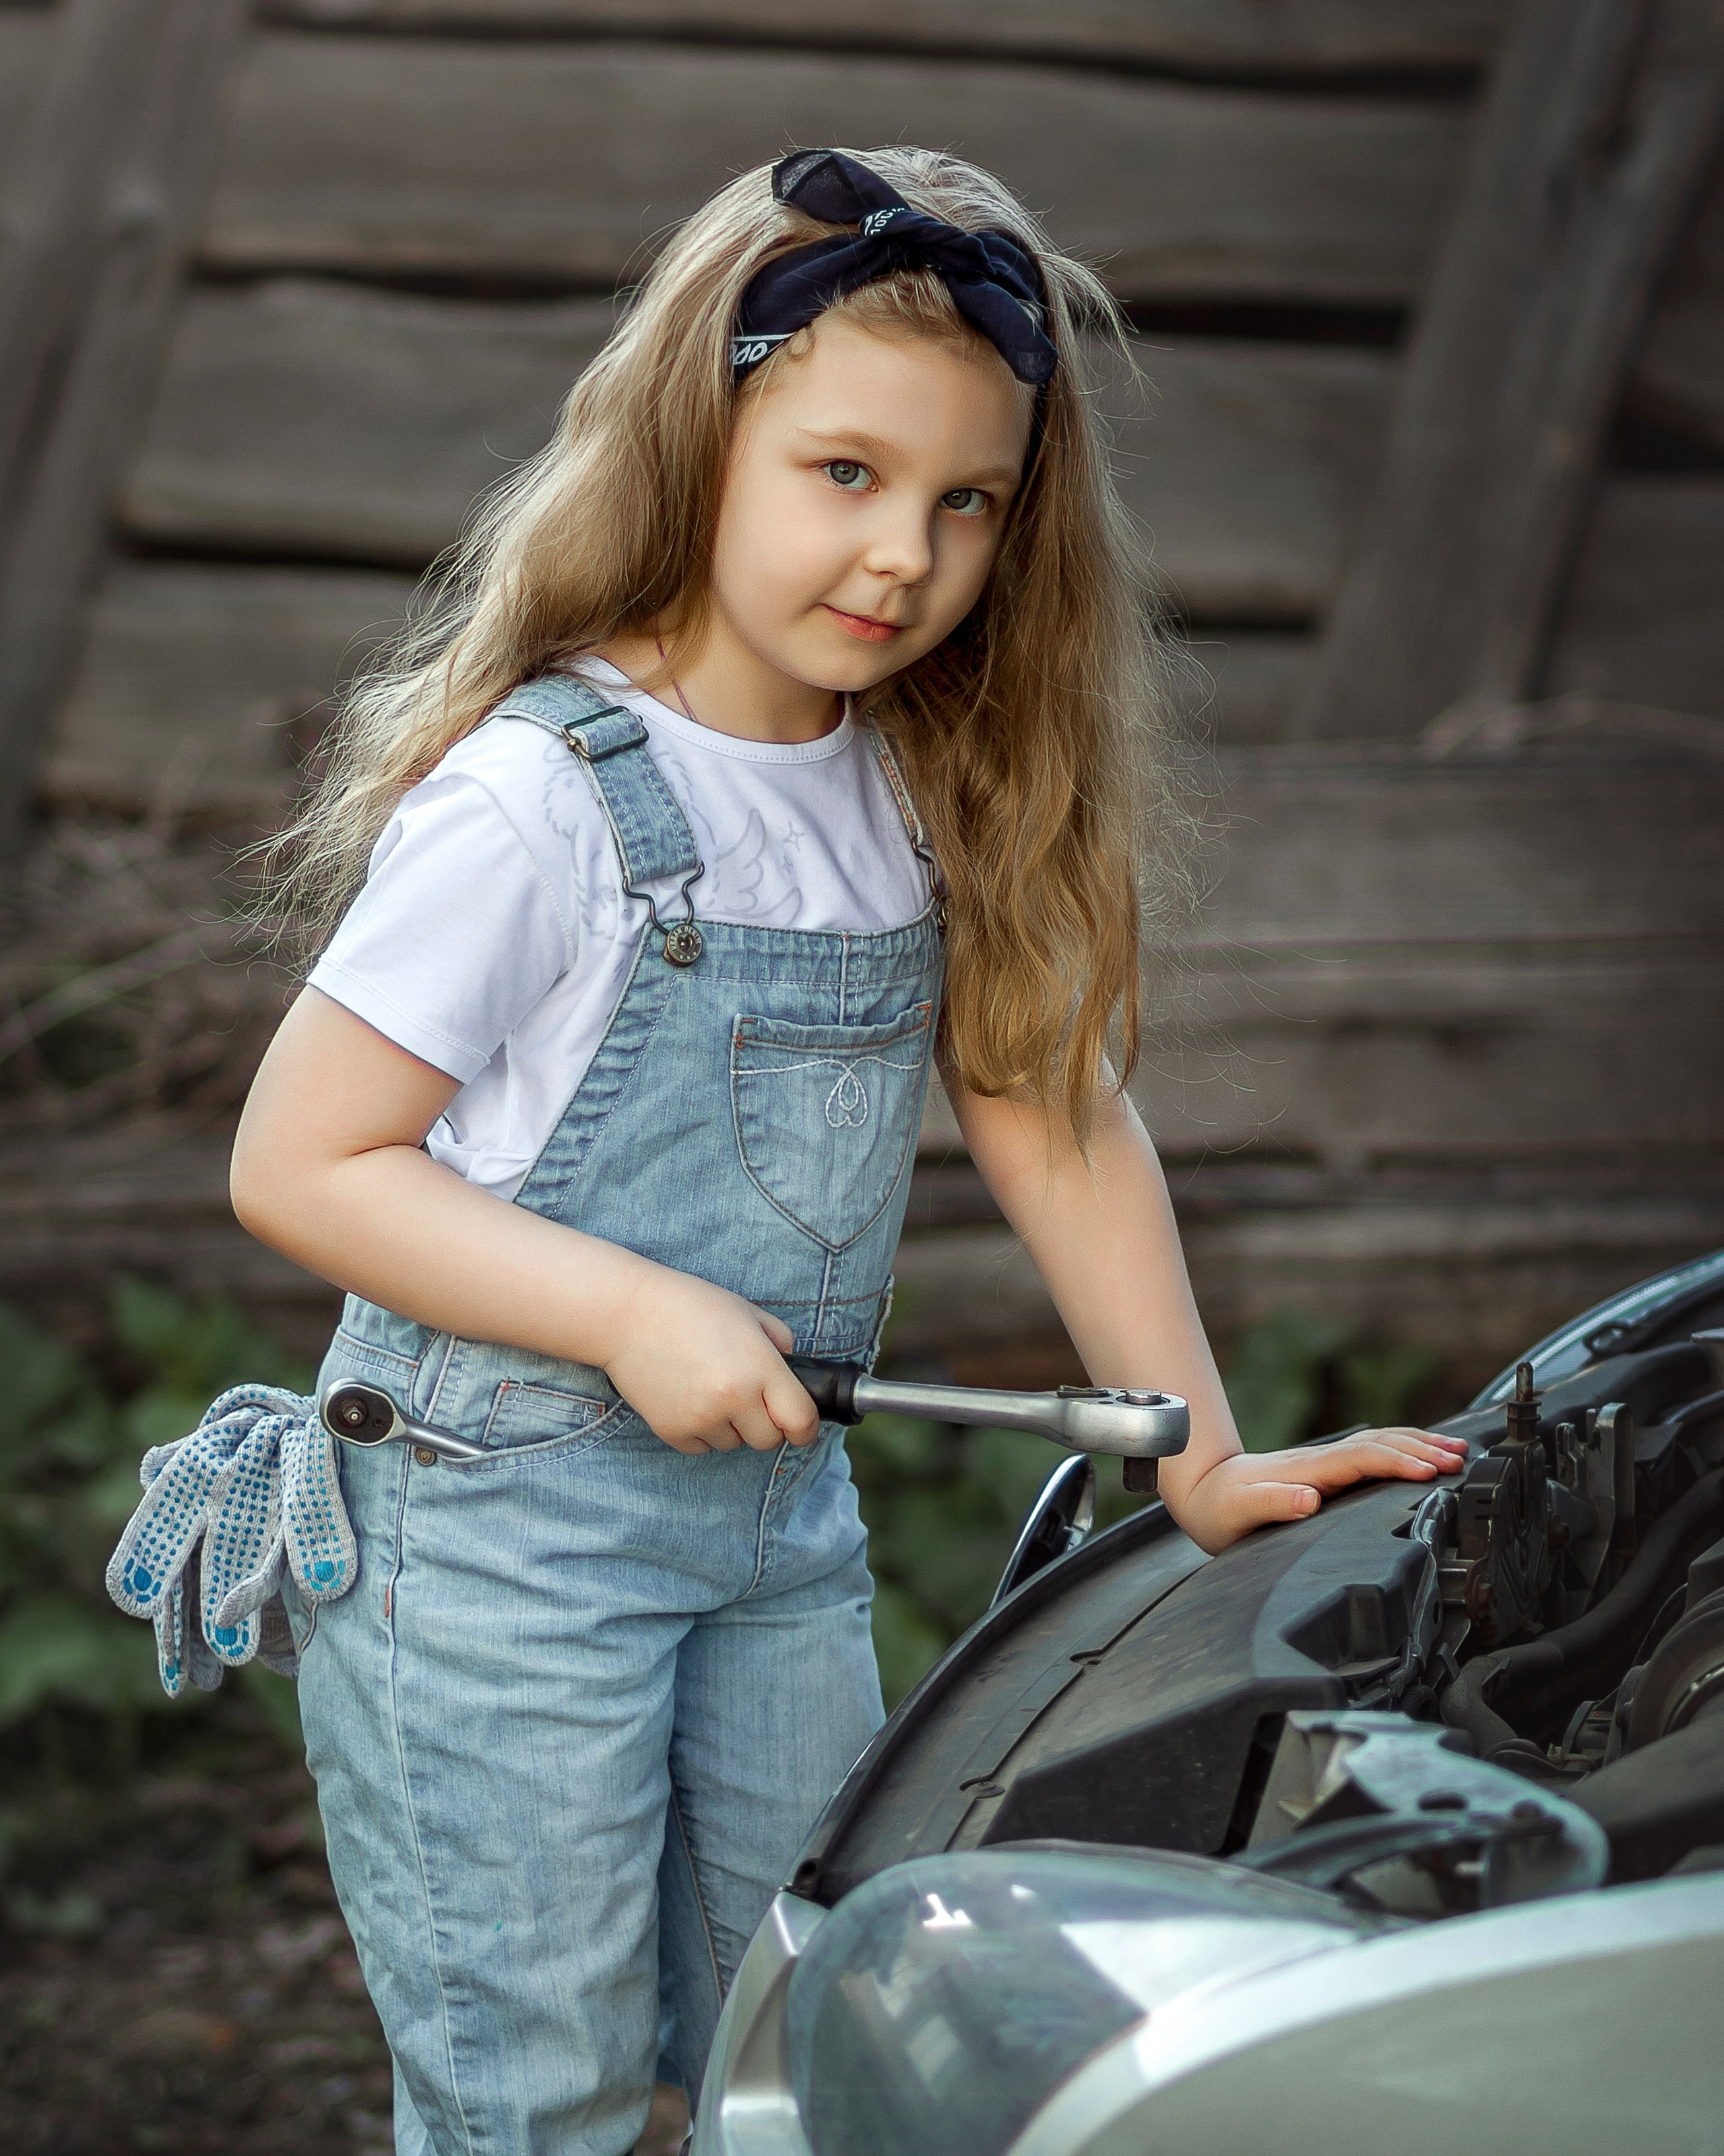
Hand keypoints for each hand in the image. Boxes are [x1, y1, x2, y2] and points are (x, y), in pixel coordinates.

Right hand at [602, 1260, 818, 1454]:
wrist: (626, 1314)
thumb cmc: (689, 1306)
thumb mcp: (746, 1312)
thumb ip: (780, 1340)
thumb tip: (792, 1370)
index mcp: (759, 1367)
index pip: (800, 1420)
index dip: (805, 1428)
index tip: (799, 1427)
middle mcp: (733, 1398)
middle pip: (768, 1440)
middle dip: (765, 1423)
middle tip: (747, 1398)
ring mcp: (701, 1418)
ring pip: (733, 1444)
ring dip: (730, 1426)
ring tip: (708, 1388)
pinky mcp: (672, 1431)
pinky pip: (701, 1446)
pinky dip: (700, 1430)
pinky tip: (687, 1397)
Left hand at [1168, 1426, 1468, 1554]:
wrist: (1201, 1492)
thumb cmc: (1218, 1509)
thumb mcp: (1238, 1513)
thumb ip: (1272, 1504)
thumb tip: (1308, 1500)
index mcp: (1307, 1471)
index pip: (1362, 1458)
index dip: (1397, 1463)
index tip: (1430, 1472)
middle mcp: (1320, 1461)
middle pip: (1380, 1444)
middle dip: (1423, 1449)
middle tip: (1462, 1460)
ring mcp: (1325, 1463)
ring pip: (1380, 1443)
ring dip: (1419, 1444)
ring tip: (1457, 1452)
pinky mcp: (1326, 1471)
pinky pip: (1373, 1453)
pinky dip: (1403, 1449)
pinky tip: (1421, 1455)